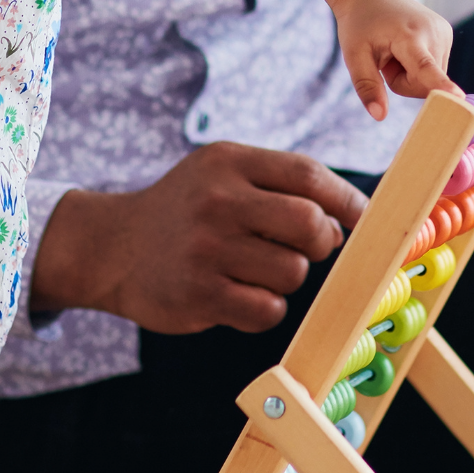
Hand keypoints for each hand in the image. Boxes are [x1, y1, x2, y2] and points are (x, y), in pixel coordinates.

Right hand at [29, 142, 368, 333]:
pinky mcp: (199, 294)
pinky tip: (242, 294)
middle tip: (307, 248)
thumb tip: (347, 219)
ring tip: (259, 269)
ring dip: (289, 277)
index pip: (309, 176)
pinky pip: (268, 309)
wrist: (111, 247)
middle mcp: (217, 201)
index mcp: (229, 163)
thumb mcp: (221, 173)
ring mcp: (206, 250)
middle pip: (310, 225)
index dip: (346, 201)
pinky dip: (266, 306)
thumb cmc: (186, 210)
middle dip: (322, 242)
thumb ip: (280, 184)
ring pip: (293, 272)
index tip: (362, 219)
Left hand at [331, 0, 456, 119]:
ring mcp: (444, 32)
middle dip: (403, 82)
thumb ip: (367, 86)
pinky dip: (419, 66)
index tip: (460, 98)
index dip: (442, 86)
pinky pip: (435, 70)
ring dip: (411, 75)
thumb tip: (379, 116)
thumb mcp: (353, 56)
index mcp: (409, 36)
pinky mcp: (448, 35)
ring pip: (432, 79)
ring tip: (396, 51)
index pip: (426, 67)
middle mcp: (434, 32)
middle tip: (386, 59)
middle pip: (425, 84)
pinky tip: (407, 48)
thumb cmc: (360, 24)